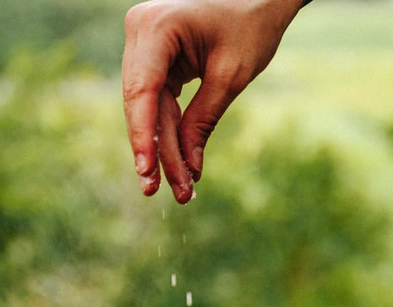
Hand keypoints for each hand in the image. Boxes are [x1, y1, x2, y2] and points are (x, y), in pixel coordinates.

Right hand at [122, 0, 303, 202]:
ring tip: (182, 191)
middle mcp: (141, 33)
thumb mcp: (231, 76)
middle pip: (144, 105)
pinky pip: (159, 104)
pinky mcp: (156, 59)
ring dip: (166, 151)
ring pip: (150, 110)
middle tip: (171, 194)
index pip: (142, 91)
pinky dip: (171, 134)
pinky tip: (181, 167)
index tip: (147, 172)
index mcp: (156, 27)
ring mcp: (145, 45)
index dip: (143, 136)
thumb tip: (188, 166)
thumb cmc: (250, 25)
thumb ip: (204, 119)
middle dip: (159, 153)